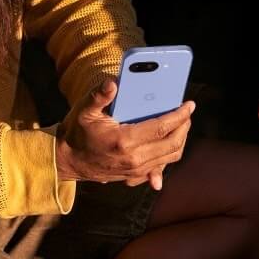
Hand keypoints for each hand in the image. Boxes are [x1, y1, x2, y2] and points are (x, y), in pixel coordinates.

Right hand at [56, 79, 194, 189]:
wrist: (68, 161)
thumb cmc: (78, 132)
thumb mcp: (85, 110)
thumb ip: (100, 96)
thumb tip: (113, 82)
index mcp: (124, 141)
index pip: (161, 128)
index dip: (179, 115)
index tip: (190, 104)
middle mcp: (133, 159)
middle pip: (172, 143)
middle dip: (184, 126)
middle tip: (188, 112)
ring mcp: (135, 170)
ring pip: (170, 156)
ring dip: (181, 139)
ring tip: (183, 122)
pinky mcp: (134, 176)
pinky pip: (161, 167)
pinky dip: (170, 154)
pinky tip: (172, 141)